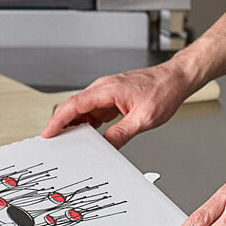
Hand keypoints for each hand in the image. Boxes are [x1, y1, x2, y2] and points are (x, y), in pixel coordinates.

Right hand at [41, 62, 193, 147]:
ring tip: (70, 141)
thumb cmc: (164, 90)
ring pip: (82, 109)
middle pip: (73, 107)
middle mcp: (104, 88)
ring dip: (74, 125)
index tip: (48, 133)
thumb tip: (105, 147)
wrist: (177, 78)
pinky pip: (93, 110)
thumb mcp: (144, 119)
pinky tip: (88, 134)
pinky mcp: (112, 97)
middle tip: (54, 142)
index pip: (74, 105)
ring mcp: (107, 92)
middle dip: (61, 125)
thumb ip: (121, 134)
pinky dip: (87, 123)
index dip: (57, 120)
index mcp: (108, 89)